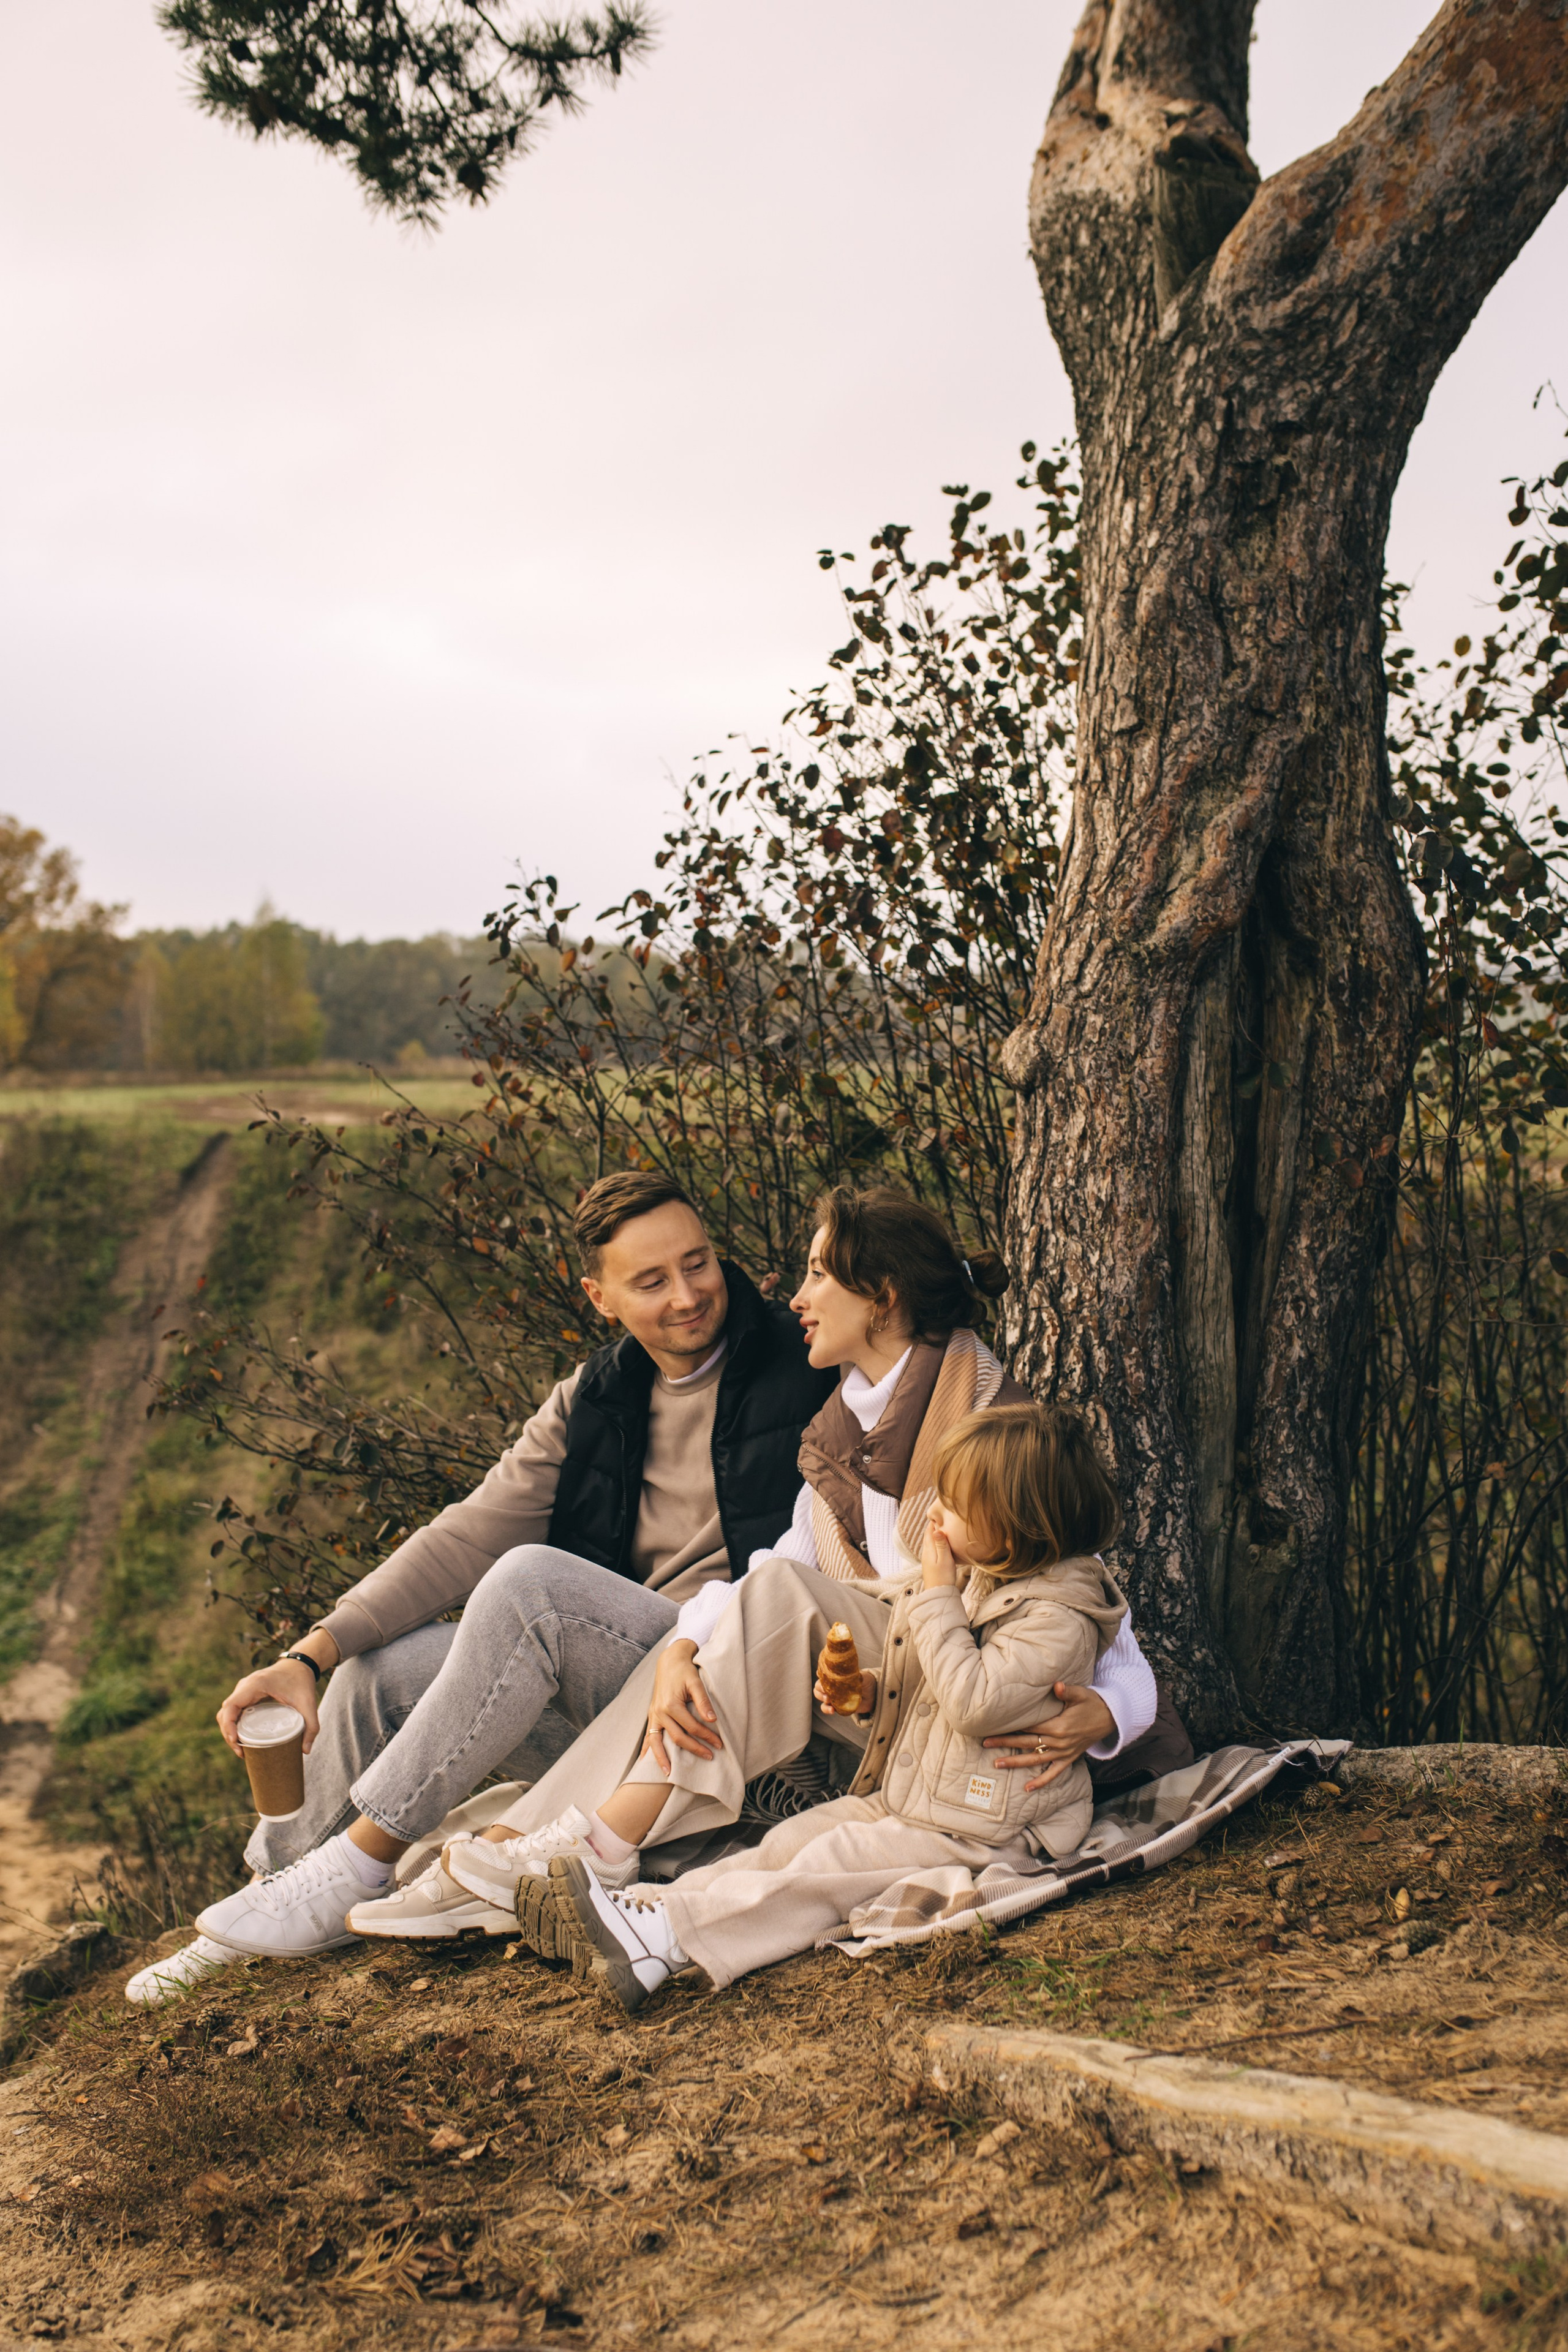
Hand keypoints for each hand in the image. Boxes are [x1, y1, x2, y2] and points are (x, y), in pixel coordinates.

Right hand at [216, 1638, 332, 1759]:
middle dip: (228, 1733)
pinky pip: (234, 1709)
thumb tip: (306, 1751)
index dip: (228, 1725)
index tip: (236, 1741)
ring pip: (227, 1711)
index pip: (231, 1705)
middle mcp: (245, 1685)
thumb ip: (311, 1726)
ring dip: (229, 1729)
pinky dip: (233, 1723)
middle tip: (240, 1751)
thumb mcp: (309, 1703)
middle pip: (225, 1712)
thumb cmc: (302, 1680)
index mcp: (255, 1684)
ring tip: (240, 1748)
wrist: (300, 1664)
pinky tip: (241, 1737)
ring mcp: (244, 1689)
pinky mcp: (246, 1693)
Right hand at [644, 1639, 721, 1773]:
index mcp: (671, 1704)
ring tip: (668, 1774)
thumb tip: (713, 1720)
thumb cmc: (684, 1671)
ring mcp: (653, 1715)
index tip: (720, 1744)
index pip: (692, 1727)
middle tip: (710, 1757)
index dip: (707, 1737)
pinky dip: (646, 1749)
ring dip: (662, 1758)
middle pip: (677, 1738)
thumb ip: (703, 1701)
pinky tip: (644, 1762)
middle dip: (694, 1749)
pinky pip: (648, 1736)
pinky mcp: (651, 1715)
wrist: (669, 1661)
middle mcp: (659, 1712)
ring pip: (657, 1742)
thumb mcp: (696, 1682)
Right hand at [814, 1671, 876, 1717]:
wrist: (872, 1695)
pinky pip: (826, 1708)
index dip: (820, 1675)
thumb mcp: (862, 1677)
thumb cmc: (866, 1682)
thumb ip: (857, 1676)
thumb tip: (857, 1676)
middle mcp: (831, 1685)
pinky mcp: (835, 1706)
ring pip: (819, 1696)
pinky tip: (832, 1710)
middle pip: (818, 1686)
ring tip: (828, 1700)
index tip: (823, 1678)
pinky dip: (826, 1709)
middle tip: (826, 1691)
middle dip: (819, 1689)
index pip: (822, 1673)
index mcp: (835, 1675)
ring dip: (821, 1698)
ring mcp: (832, 1695)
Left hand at [920, 1512, 958, 1589]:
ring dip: (934, 1535)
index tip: (940, 1514)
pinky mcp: (930, 1565)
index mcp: (929, 1550)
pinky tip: (941, 1545)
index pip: (929, 1532)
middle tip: (940, 1518)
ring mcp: (927, 1559)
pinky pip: (931, 1549)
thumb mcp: (945, 1559)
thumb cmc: (943, 1577)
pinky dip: (935, 1543)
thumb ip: (941, 1544)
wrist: (938, 1594)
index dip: (934, 1522)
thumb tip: (936, 1530)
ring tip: (941, 1529)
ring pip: (929, 1543)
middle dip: (933, 1527)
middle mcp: (926, 1553)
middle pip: (927, 1536)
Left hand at [982, 1683, 1114, 1789]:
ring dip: (1016, 1763)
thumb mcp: (1081, 1694)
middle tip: (985, 1742)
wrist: (1110, 1718)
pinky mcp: (1069, 1758)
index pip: (1030, 1726)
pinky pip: (1053, 1773)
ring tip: (997, 1764)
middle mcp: (1059, 1742)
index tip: (995, 1725)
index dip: (1012, 1726)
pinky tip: (1027, 1788)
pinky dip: (1041, 1782)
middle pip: (1027, 1743)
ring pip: (1035, 1760)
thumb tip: (1056, 1686)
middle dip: (1005, 1743)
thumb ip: (1067, 1691)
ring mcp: (1063, 1753)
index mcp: (1059, 1726)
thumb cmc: (1092, 1703)